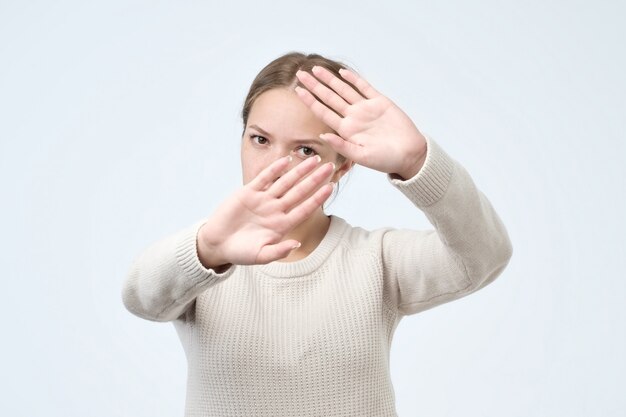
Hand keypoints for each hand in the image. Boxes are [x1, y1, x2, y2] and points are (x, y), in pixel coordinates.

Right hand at [196, 155, 334, 267]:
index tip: (331, 188)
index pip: (304, 209)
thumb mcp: (260, 256)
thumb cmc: (240, 253)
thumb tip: (296, 245)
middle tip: (330, 166)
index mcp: (282, 225)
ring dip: (300, 171)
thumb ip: (278, 252)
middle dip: (315, 179)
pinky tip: (287, 160)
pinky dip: (275, 169)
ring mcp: (263, 200)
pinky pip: (264, 178)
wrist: (217, 244)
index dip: (318, 198)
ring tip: (314, 159)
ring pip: (285, 182)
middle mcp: (276, 210)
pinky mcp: (248, 193)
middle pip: (300, 191)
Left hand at [295, 66, 427, 179]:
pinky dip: (354, 78)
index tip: (297, 91)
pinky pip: (364, 87)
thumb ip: (341, 145)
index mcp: (346, 130)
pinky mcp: (380, 102)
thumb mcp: (361, 156)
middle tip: (300, 73)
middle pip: (329, 97)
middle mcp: (353, 117)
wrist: (409, 154)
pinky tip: (342, 72)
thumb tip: (322, 134)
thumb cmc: (385, 159)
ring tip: (315, 69)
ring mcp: (366, 108)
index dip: (310, 101)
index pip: (323, 112)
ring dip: (330, 79)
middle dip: (315, 85)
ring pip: (344, 90)